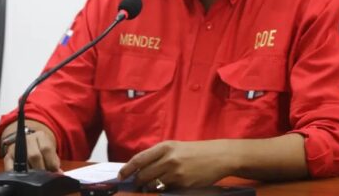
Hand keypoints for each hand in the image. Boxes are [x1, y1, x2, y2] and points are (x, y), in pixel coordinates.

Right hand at [2, 121, 61, 172]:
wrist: (27, 145)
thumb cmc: (41, 151)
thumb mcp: (50, 153)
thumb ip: (54, 162)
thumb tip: (58, 174)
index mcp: (40, 136)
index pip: (46, 148)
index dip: (51, 162)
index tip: (53, 171)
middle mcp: (26, 139)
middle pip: (34, 155)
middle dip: (41, 168)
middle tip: (44, 176)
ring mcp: (15, 147)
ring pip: (23, 162)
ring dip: (31, 172)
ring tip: (36, 177)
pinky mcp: (7, 156)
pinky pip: (11, 168)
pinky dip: (18, 175)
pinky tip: (25, 178)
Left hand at [117, 140, 234, 189]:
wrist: (218, 156)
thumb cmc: (195, 151)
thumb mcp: (175, 147)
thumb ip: (158, 155)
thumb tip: (140, 167)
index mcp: (164, 147)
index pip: (139, 159)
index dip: (127, 169)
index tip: (120, 176)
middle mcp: (168, 159)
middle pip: (143, 174)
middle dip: (137, 182)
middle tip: (136, 185)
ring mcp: (176, 173)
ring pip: (153, 185)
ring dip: (148, 188)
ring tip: (149, 187)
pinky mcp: (183, 184)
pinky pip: (166, 190)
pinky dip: (163, 190)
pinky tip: (166, 187)